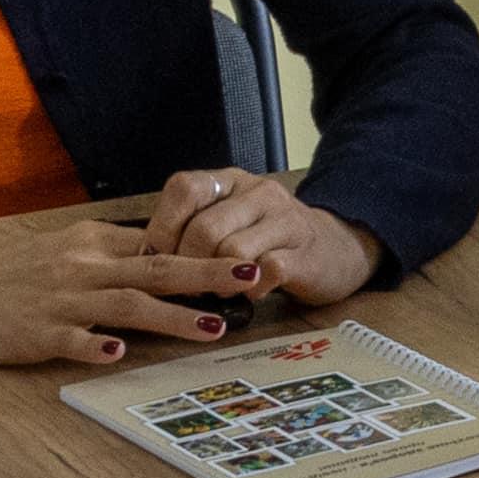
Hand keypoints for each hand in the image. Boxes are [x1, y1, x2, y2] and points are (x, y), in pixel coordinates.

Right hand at [0, 208, 250, 368]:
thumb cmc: (11, 274)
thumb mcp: (64, 249)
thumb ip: (112, 254)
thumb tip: (164, 258)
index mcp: (91, 245)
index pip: (157, 246)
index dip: (204, 253)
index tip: (247, 260)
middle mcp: (81, 268)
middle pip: (154, 268)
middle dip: (207, 273)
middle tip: (252, 278)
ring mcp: (59, 301)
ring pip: (124, 305)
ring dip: (170, 315)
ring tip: (211, 325)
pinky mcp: (34, 333)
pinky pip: (69, 339)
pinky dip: (94, 345)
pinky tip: (119, 353)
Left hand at [138, 170, 377, 312]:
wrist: (338, 248)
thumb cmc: (269, 239)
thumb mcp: (230, 219)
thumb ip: (190, 227)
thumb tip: (141, 258)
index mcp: (231, 181)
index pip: (183, 188)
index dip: (162, 228)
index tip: (156, 259)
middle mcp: (258, 192)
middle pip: (203, 228)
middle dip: (186, 266)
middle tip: (184, 287)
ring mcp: (286, 221)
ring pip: (232, 251)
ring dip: (216, 282)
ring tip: (215, 294)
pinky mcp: (306, 254)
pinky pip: (266, 273)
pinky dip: (249, 292)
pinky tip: (247, 297)